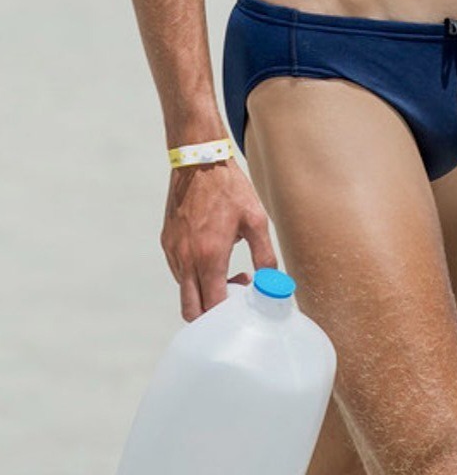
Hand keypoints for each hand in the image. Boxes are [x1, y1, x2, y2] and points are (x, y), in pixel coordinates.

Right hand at [161, 148, 277, 319]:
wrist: (198, 161)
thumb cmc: (229, 189)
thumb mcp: (256, 220)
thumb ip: (265, 256)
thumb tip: (272, 282)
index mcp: (208, 256)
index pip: (212, 306)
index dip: (228, 313)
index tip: (243, 298)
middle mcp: (185, 259)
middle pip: (191, 310)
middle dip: (211, 313)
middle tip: (232, 296)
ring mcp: (173, 251)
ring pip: (183, 291)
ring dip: (203, 292)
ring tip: (226, 270)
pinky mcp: (167, 242)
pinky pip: (178, 272)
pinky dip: (193, 276)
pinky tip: (211, 256)